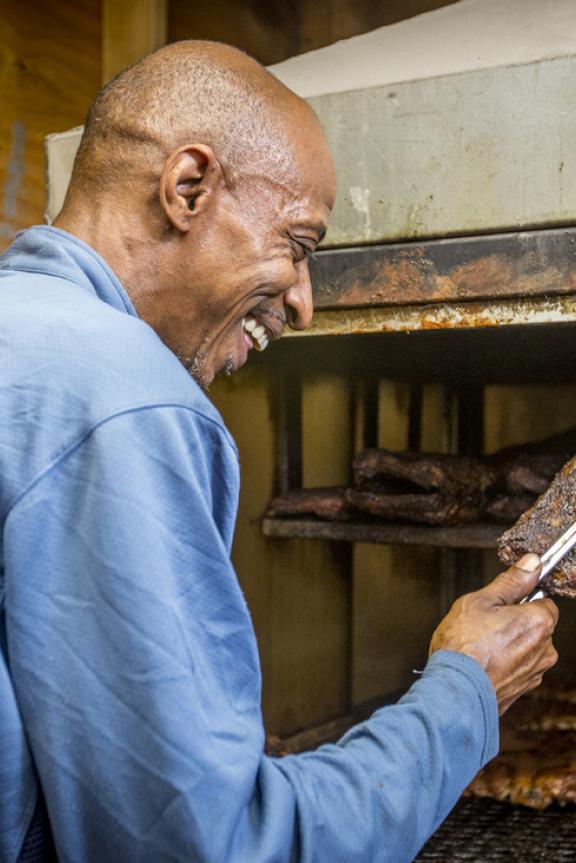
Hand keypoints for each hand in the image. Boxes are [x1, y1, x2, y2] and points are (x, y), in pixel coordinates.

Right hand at [428, 554, 558, 713]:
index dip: (520, 599)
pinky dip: (504, 664)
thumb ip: (510, 581)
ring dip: (510, 644)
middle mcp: (545, 650)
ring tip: (480, 646)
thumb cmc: (464, 645)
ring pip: (526, 648)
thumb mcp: (480, 601)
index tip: (501, 603)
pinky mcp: (523, 690)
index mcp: (539, 622)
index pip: (543, 601)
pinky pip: (518, 668)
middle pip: (535, 626)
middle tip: (484, 624)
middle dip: (514, 623)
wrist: (454, 691)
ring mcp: (535, 673)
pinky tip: (482, 663)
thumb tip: (532, 563)